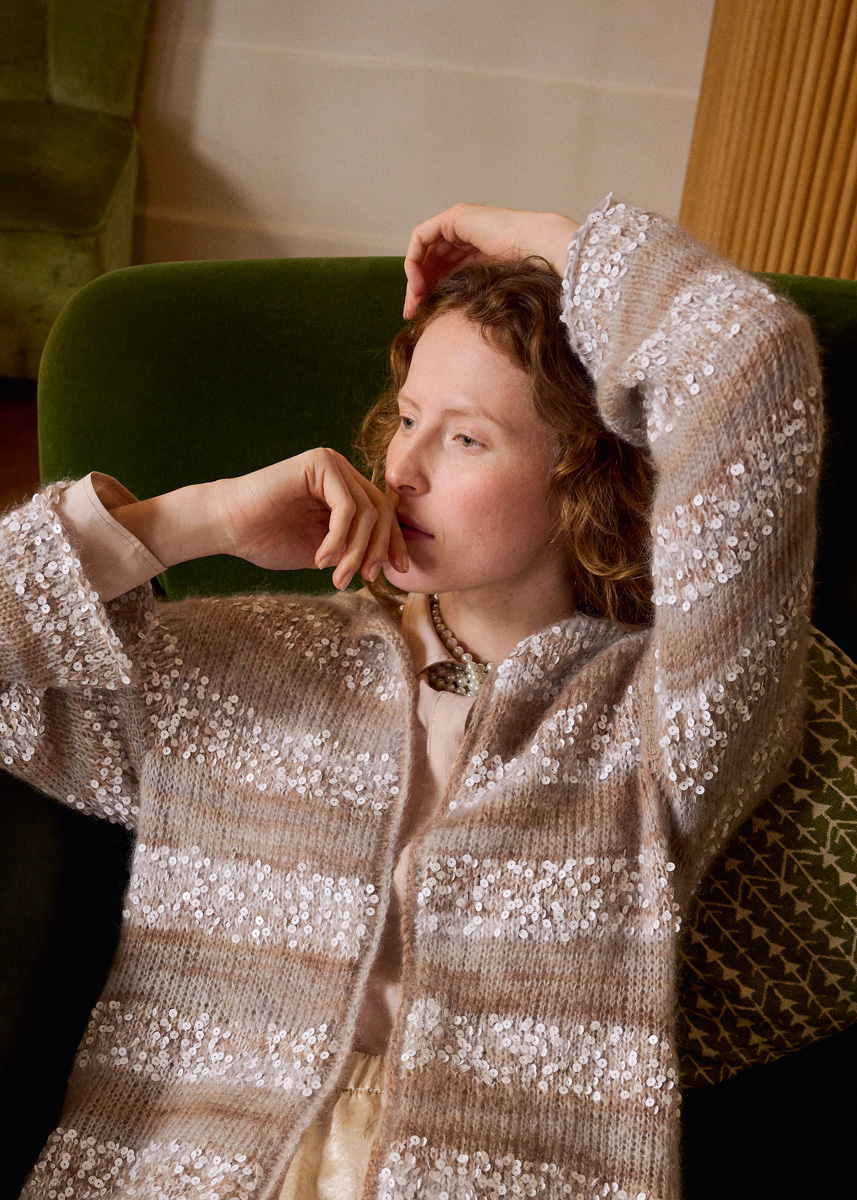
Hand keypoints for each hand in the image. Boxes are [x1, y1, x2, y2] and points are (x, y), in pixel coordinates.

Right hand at [216, 449, 408, 588]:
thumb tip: (386, 562)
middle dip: (378, 549)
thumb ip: (354, 551)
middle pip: (382, 510)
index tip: (398, 571)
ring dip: (356, 550)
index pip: (384, 513)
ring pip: (367, 511)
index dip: (394, 542)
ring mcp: (331, 463)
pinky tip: (321, 558)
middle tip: (366, 578)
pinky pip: (346, 507)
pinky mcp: (318, 464)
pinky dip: (339, 538)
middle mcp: (341, 470)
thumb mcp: (324, 552)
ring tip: (337, 575)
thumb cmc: (268, 539)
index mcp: (345, 488)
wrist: (228, 527)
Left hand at [403, 202, 580, 317]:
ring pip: (423, 252)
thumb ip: (470, 299)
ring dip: (414, 278)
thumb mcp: (489, 292)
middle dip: (418, 289)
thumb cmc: (528, 273)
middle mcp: (464, 235)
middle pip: (429, 262)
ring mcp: (458, 224)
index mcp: (474, 250)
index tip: (421, 317)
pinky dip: (415, 260)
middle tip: (411, 314)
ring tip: (415, 303)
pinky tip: (419, 283)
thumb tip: (453, 331)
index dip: (429, 292)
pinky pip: (421, 237)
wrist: (540, 248)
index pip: (442, 270)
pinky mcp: (454, 218)